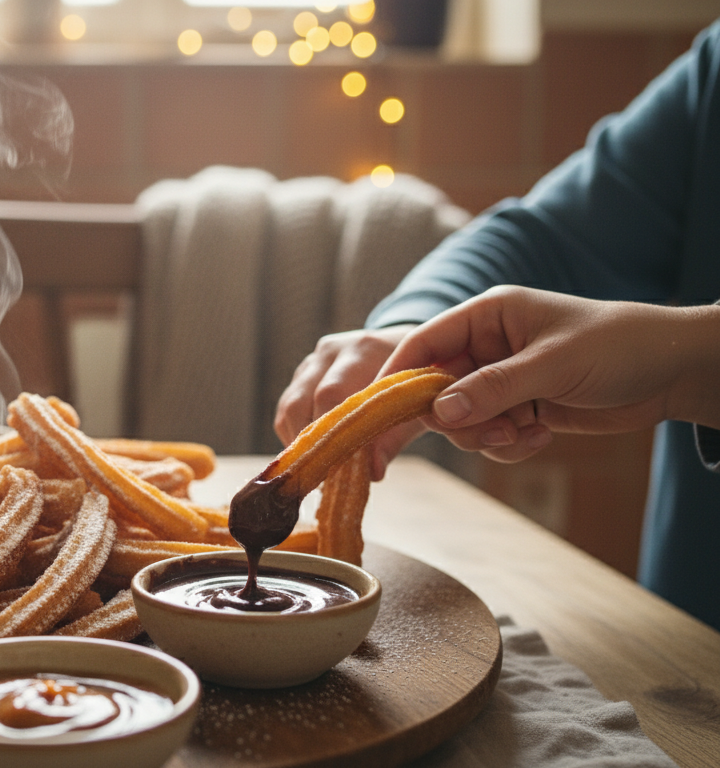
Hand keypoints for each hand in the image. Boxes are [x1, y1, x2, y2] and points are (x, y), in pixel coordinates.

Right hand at [275, 325, 418, 479]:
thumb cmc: (416, 383)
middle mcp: (333, 351)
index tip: (339, 469)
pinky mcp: (304, 374)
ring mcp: (314, 360)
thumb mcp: (416, 407)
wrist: (414, 350)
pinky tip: (315, 452)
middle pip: (303, 400)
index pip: (332, 393)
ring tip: (318, 468)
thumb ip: (393, 438)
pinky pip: (288, 408)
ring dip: (299, 442)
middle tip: (324, 476)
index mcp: (364, 350)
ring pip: (290, 406)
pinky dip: (296, 434)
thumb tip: (372, 474)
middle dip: (312, 444)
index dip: (331, 435)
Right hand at [382, 285, 719, 462]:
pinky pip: (487, 435)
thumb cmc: (618, 345)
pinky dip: (507, 444)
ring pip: (459, 419)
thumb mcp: (552, 365)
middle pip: (434, 388)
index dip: (397, 377)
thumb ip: (492, 388)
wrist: (673, 372)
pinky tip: (540, 437)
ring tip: (522, 434)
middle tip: (479, 433)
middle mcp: (485, 346)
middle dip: (453, 418)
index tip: (378, 412)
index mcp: (487, 315)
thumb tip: (438, 414)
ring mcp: (500, 379)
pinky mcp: (517, 408)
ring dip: (485, 435)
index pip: (422, 343)